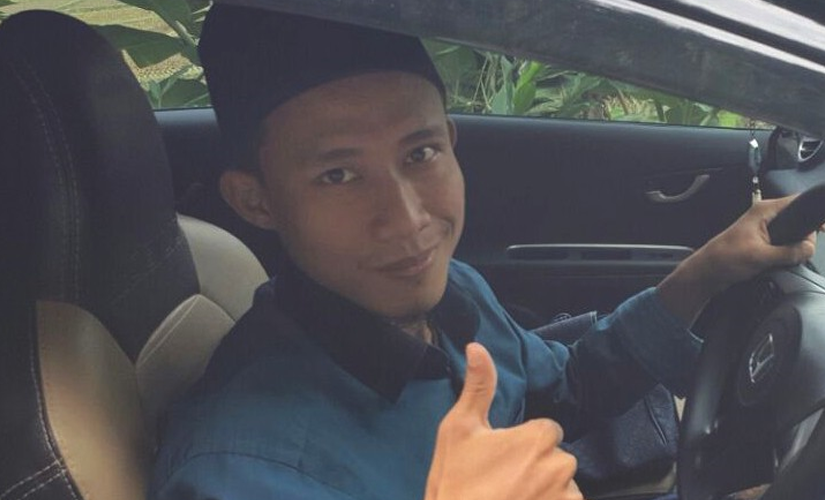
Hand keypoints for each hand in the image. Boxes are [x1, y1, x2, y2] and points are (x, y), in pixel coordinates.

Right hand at [424, 343, 582, 499]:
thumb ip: (478, 387)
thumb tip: (477, 346)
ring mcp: (566, 498)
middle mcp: (560, 467)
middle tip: (504, 484)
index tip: (502, 460)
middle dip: (537, 468)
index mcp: (538, 438)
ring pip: (564, 487)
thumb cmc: (455, 483)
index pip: (546, 431)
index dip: (524, 444)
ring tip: (512, 499)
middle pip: (556, 459)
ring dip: (546, 493)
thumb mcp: (458, 430)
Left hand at [658, 196, 817, 324]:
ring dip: (796, 249)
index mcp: (765, 210)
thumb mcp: (761, 256)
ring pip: (795, 235)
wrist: (706, 274)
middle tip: (799, 253)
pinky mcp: (764, 243)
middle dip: (805, 237)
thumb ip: (789, 252)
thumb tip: (810, 248)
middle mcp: (766, 216)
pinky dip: (789, 255)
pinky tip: (781, 264)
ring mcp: (765, 230)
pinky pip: (786, 246)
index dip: (816, 213)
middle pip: (801, 220)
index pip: (800, 201)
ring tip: (784, 260)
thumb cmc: (723, 260)